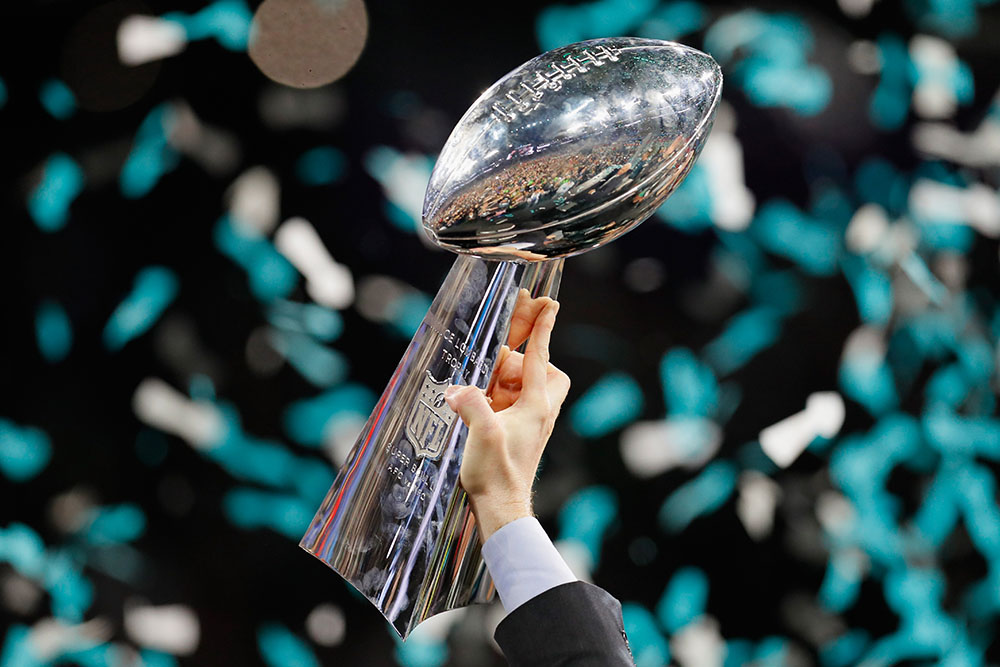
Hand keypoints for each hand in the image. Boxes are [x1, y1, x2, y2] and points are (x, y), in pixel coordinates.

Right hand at [444, 290, 570, 541]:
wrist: (502, 507)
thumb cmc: (497, 475)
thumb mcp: (482, 435)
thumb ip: (471, 405)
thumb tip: (458, 389)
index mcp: (536, 405)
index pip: (540, 358)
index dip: (543, 329)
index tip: (549, 305)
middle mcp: (539, 410)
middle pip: (539, 369)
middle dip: (520, 363)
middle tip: (495, 372)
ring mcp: (530, 421)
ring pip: (523, 385)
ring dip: (502, 382)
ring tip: (480, 394)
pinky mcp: (519, 431)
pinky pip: (511, 401)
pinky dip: (496, 397)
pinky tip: (477, 407)